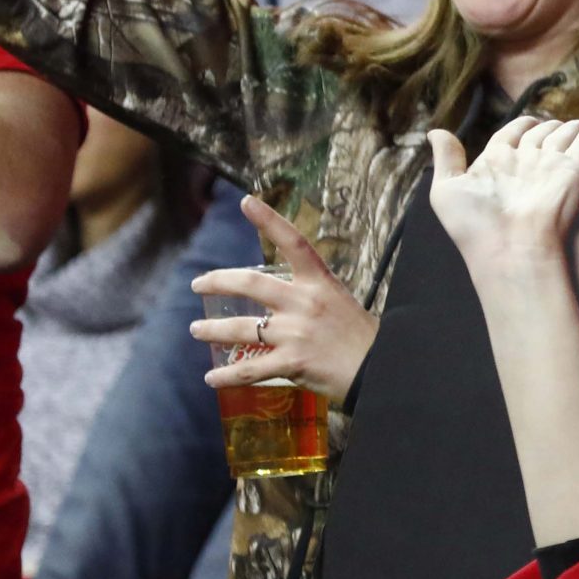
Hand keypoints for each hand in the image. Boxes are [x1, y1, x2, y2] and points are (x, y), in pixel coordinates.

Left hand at [189, 195, 379, 405]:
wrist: (381, 367)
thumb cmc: (360, 335)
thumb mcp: (339, 302)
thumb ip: (310, 296)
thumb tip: (282, 298)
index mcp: (320, 282)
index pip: (293, 242)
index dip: (269, 220)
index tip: (246, 201)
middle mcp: (305, 302)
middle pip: (251, 284)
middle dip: (218, 282)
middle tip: (198, 284)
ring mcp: (296, 333)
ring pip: (242, 328)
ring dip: (213, 329)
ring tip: (196, 330)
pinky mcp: (292, 362)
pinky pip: (250, 369)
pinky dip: (227, 375)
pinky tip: (211, 378)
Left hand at [424, 116, 578, 277]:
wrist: (512, 249)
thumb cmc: (476, 224)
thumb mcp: (446, 189)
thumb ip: (445, 158)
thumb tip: (434, 132)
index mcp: (496, 162)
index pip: (510, 135)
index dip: (520, 125)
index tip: (529, 120)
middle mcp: (525, 162)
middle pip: (538, 136)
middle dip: (547, 127)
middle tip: (555, 122)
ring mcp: (550, 166)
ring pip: (561, 138)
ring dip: (568, 128)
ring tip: (576, 123)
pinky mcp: (573, 171)